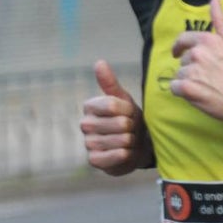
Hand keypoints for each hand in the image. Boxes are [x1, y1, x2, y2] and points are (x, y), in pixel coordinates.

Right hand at [80, 60, 150, 175]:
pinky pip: (113, 156)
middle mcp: (85, 124)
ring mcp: (88, 143)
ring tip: (130, 140)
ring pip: (120, 140)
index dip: (129, 110)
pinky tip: (126, 152)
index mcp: (91, 106)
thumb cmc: (130, 119)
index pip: (113, 105)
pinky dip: (124, 154)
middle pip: (120, 124)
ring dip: (131, 141)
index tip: (130, 113)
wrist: (137, 145)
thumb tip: (99, 62)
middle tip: (132, 129)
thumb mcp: (123, 99)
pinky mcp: (94, 160)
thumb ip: (110, 83)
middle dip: (133, 127)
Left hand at [170, 0, 222, 127]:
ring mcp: (191, 71)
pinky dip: (182, 92)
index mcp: (207, 40)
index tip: (178, 52)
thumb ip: (221, 21)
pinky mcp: (187, 89)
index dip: (179, 47)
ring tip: (206, 85)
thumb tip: (214, 0)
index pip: (183, 39)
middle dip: (191, 67)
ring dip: (188, 80)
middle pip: (182, 59)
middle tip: (208, 75)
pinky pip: (174, 88)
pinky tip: (197, 94)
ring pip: (179, 74)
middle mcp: (197, 53)